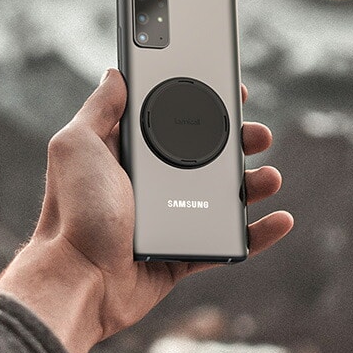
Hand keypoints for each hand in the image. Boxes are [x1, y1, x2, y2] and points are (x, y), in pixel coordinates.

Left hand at [0, 69, 293, 352]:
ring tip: (270, 178)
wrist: (78, 279)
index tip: (232, 92)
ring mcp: (169, 220)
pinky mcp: (181, 253)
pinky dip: (256, 234)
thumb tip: (115, 73)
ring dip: (254, 185)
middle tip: (260, 135)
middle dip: (239, 143)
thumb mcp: (76, 145)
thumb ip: (99, 109)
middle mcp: (151, 185)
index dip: (205, 105)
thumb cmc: (73, 212)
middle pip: (207, 157)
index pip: (174, 122)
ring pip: (222, 198)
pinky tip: (280, 221)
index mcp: (129, 156)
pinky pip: (227, 242)